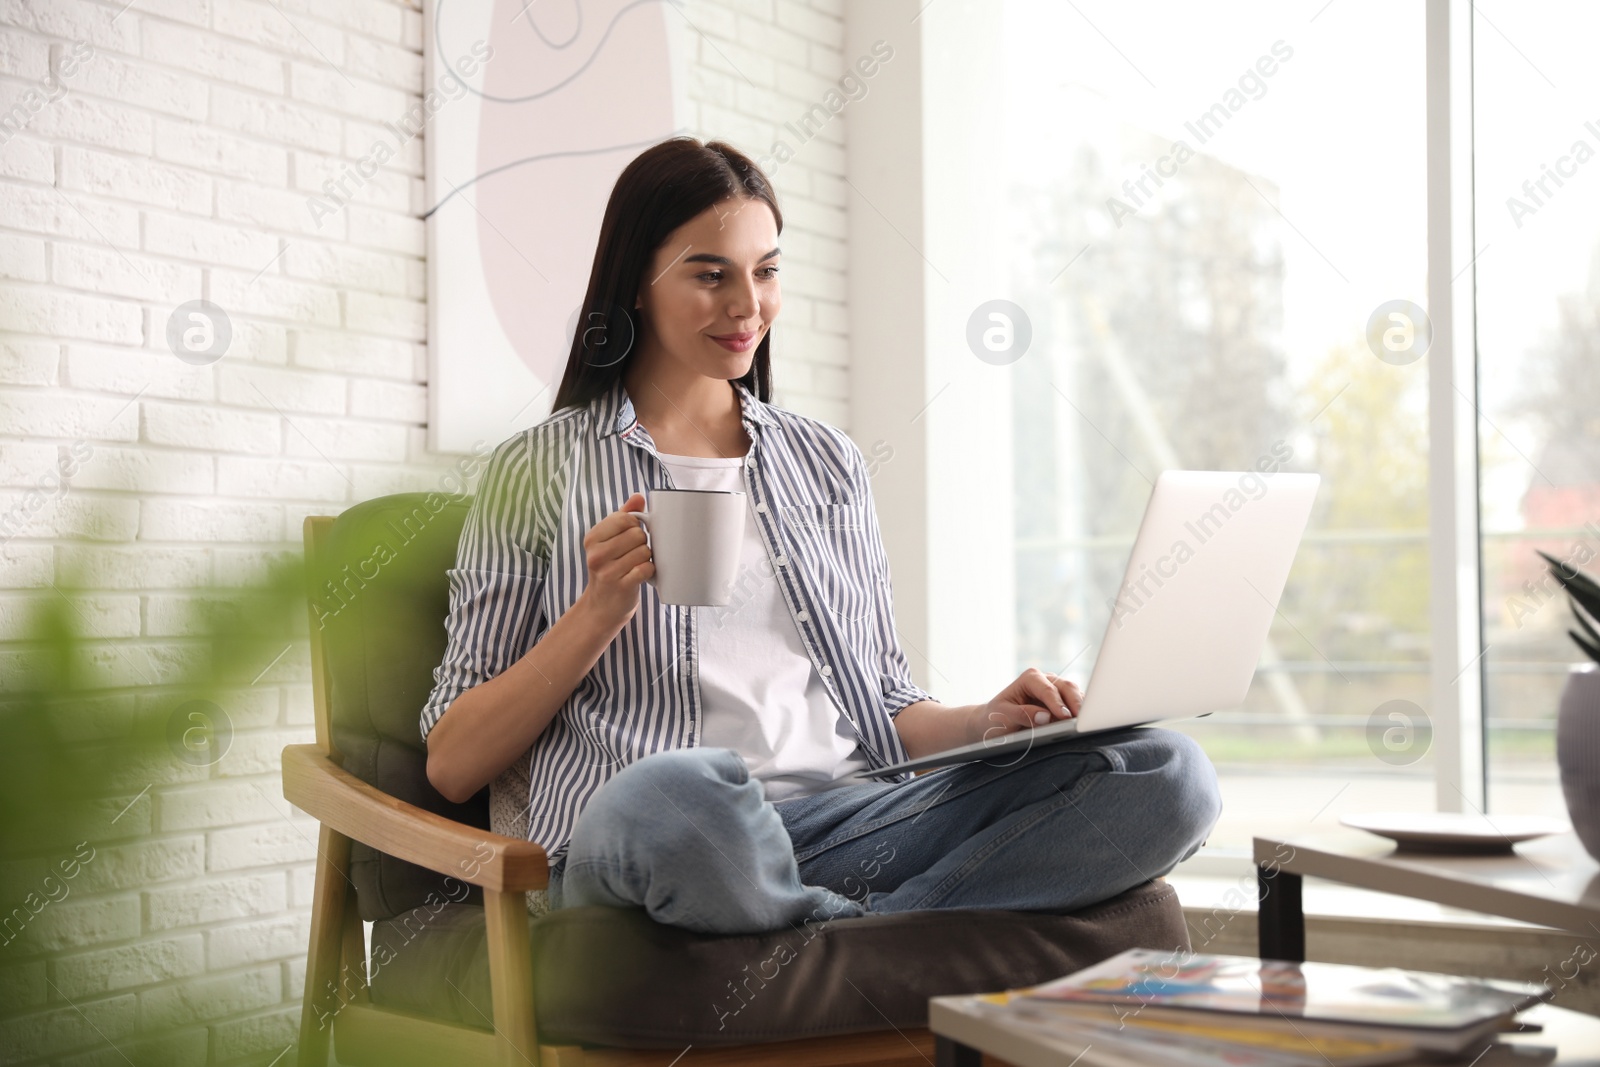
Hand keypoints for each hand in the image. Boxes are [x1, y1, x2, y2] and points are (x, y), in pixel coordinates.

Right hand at [577, 492, 653, 633]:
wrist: (602, 606)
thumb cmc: (610, 569)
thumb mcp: (610, 541)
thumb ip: (623, 516)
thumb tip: (638, 497)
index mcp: (592, 538)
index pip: (625, 518)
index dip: (635, 526)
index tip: (629, 537)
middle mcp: (596, 554)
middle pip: (637, 534)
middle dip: (642, 543)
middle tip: (633, 554)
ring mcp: (607, 571)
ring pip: (644, 551)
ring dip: (646, 558)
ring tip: (635, 565)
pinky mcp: (621, 585)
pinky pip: (646, 568)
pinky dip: (649, 571)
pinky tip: (641, 574)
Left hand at [970, 667, 1081, 745]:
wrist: (995, 721)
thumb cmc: (996, 717)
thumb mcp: (1002, 716)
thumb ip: (1022, 714)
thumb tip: (1045, 717)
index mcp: (1030, 678)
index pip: (1047, 689)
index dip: (1056, 703)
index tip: (1064, 716)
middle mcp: (1046, 679)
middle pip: (1066, 687)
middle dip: (1075, 703)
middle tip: (1082, 720)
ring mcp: (1056, 689)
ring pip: (1075, 693)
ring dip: (1082, 707)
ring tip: (1088, 722)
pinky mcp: (1063, 701)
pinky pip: (1076, 704)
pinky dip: (1082, 712)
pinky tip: (1086, 723)